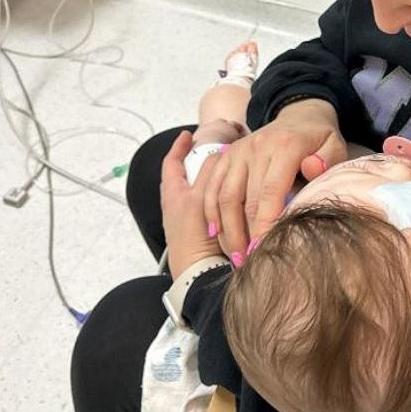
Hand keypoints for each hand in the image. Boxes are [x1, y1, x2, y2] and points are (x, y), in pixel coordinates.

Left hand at [161, 130, 223, 276]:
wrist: (200, 275)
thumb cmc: (192, 239)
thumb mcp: (199, 199)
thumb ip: (210, 174)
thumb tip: (222, 155)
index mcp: (173, 194)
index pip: (172, 163)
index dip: (179, 147)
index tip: (187, 135)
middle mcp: (178, 205)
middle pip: (187, 176)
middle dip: (199, 162)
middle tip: (217, 150)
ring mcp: (191, 218)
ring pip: (203, 190)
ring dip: (215, 180)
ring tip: (231, 170)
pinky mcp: (206, 230)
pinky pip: (215, 206)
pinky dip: (224, 198)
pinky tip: (238, 195)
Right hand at [202, 99, 347, 257]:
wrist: (299, 115)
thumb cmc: (319, 140)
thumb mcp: (334, 145)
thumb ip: (328, 159)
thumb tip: (313, 168)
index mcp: (284, 146)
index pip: (270, 191)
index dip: (265, 224)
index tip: (264, 252)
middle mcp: (256, 146)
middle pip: (244, 198)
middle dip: (246, 235)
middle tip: (250, 265)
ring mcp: (237, 151)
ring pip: (223, 195)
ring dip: (227, 229)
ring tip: (235, 257)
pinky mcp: (226, 156)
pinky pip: (211, 187)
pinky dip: (211, 212)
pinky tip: (217, 235)